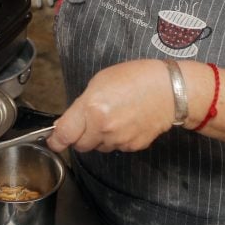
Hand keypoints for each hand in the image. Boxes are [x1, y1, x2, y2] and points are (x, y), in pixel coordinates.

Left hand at [47, 59, 173, 152]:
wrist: (170, 90)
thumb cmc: (136, 78)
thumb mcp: (100, 81)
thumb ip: (83, 104)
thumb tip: (71, 121)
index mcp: (91, 108)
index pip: (64, 134)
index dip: (56, 140)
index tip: (53, 141)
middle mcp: (103, 128)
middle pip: (80, 145)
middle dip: (80, 136)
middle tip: (89, 121)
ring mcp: (118, 140)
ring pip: (99, 147)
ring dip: (99, 138)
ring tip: (114, 117)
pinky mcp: (132, 147)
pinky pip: (117, 147)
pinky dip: (117, 139)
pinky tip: (127, 122)